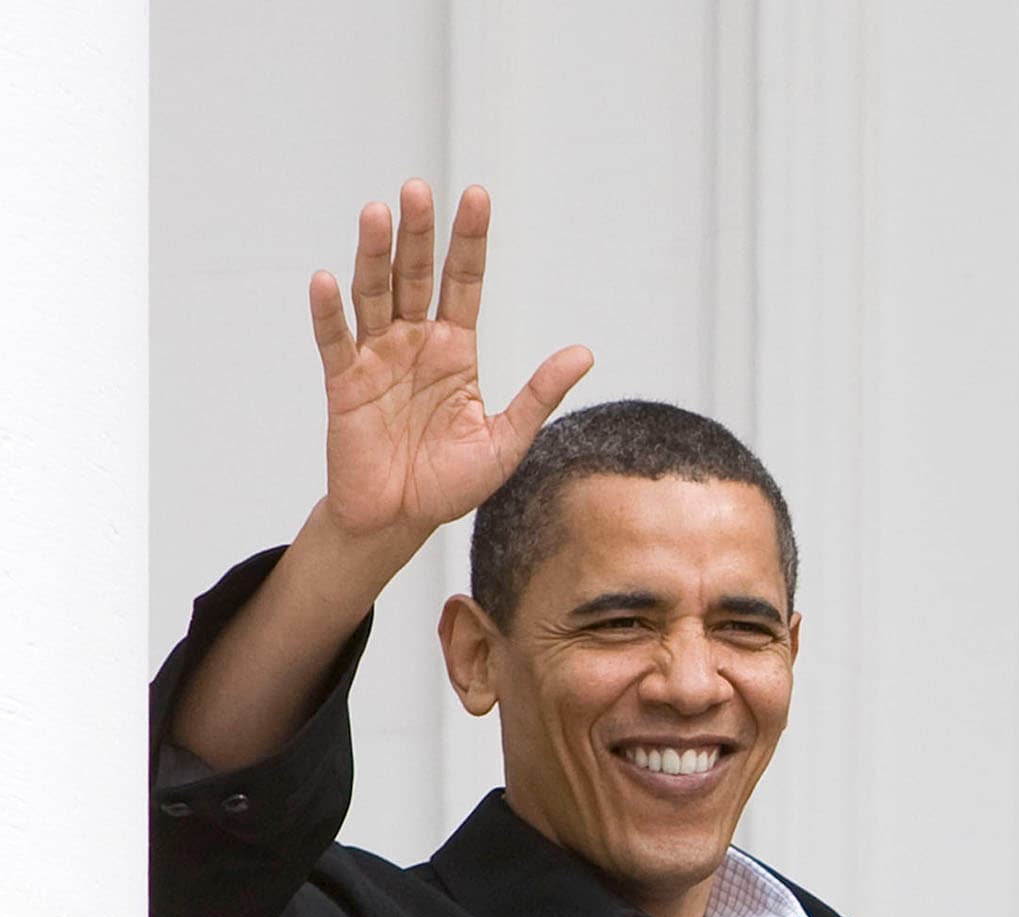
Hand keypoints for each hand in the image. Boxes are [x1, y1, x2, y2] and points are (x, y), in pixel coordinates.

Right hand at [308, 181, 592, 556]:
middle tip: (419, 188)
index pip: (463, 281)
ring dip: (373, 255)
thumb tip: (583, 353)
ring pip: (373, 295)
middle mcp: (414, 342)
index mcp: (456, 350)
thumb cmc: (451, 480)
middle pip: (414, 275)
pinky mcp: (344, 383)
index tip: (476, 196)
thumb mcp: (508, 438)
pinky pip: (336, 342)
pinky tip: (327, 280)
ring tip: (377, 213)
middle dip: (417, 234)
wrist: (402, 519)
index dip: (469, 241)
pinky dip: (329, 313)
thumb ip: (539, 394)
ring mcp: (377, 358)